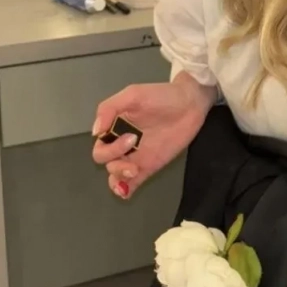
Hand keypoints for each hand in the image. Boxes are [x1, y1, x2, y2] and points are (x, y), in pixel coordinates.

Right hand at [91, 73, 217, 198]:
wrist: (190, 104)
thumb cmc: (162, 95)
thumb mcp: (133, 94)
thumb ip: (110, 108)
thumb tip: (96, 131)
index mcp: (115, 126)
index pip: (100, 144)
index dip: (108, 147)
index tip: (129, 138)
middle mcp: (122, 143)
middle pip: (105, 160)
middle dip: (115, 160)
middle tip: (135, 145)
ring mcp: (135, 156)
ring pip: (115, 174)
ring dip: (118, 177)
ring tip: (133, 172)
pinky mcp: (149, 166)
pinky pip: (132, 183)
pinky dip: (125, 190)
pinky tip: (126, 192)